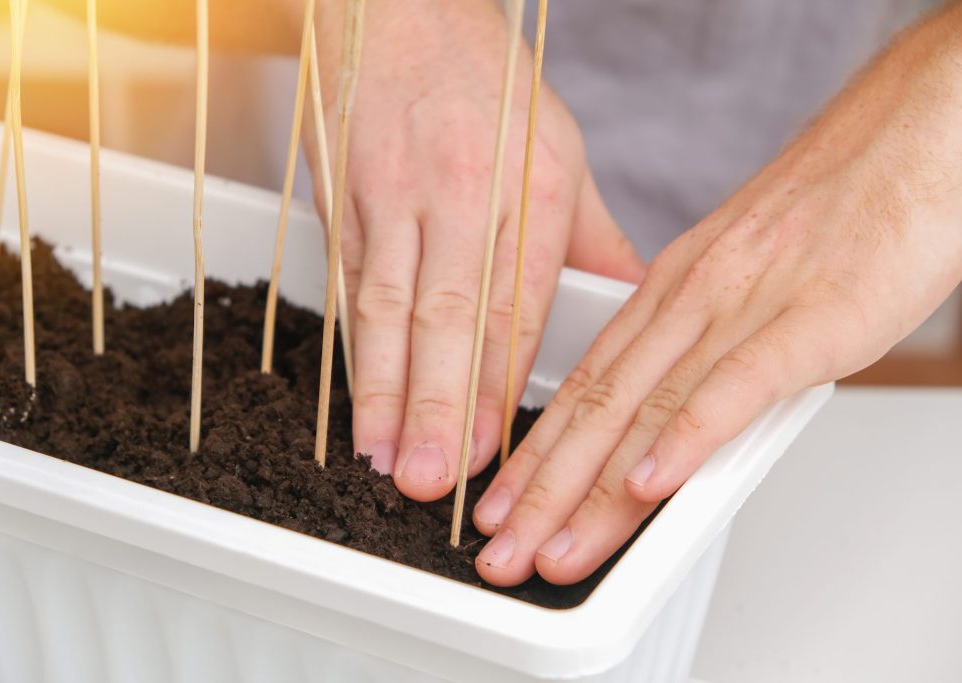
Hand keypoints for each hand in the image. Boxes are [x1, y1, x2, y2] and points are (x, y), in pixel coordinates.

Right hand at [306, 0, 643, 499]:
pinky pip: (348, 281)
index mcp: (530, 186)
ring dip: (385, 389)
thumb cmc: (483, 78)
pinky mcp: (344, 195)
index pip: (518, 303)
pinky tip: (350, 396)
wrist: (397, 7)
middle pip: (449, 316)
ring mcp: (395, 194)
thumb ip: (590, 235)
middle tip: (433, 479)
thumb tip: (628, 300)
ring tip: (385, 457)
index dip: (502, 383)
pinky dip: (350, 346)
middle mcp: (463, 193)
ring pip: (388, 306)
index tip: (494, 449)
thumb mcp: (559, 146)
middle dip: (439, 405)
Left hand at [472, 8, 961, 585]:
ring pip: (647, 410)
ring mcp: (743, 308)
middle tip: (499, 553)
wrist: (907, 137)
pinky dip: (686, 440)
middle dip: (540, 494)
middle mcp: (688, 301)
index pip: (584, 386)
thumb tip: (671, 413)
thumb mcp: (740, 275)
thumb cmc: (832, 208)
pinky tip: (651, 488)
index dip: (536, 455)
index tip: (500, 504)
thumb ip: (702, 345)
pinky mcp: (808, 320)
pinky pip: (735, 386)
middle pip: (597, 410)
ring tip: (550, 550)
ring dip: (592, 492)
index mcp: (668, 291)